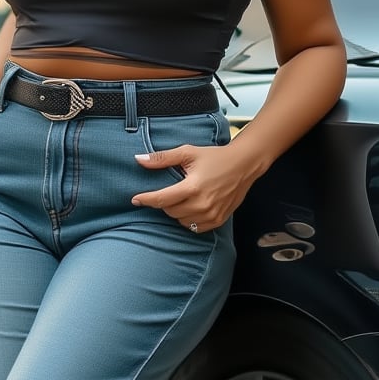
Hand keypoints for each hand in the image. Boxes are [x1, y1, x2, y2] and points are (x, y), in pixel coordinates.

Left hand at [131, 142, 260, 231]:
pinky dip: (188, 219)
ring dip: (176, 211)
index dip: (146, 200)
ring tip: (183, 197)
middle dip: (164, 202)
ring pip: (181, 221)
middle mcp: (202, 204)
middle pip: (170, 211)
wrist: (243, 165)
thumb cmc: (214, 157)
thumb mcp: (187, 152)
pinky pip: (194, 227)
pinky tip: (192, 206)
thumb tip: (138, 160)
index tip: (135, 199)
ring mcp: (211, 214)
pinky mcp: (218, 220)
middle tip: (171, 189)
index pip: (162, 199)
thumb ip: (162, 158)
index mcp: (192, 187)